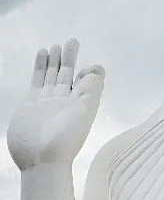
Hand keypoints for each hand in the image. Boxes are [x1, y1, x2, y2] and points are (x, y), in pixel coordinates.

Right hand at [7, 39, 104, 169]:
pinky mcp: (31, 101)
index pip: (87, 82)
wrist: (40, 159)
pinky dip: (40, 65)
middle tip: (72, 41)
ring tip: (56, 46)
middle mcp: (65, 101)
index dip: (90, 73)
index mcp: (81, 104)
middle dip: (70, 58)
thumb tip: (97, 69)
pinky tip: (42, 53)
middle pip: (68, 74)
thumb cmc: (64, 141)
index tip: (90, 69)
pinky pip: (37, 78)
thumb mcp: (84, 114)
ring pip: (52, 74)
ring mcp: (47, 100)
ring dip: (55, 60)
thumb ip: (92, 91)